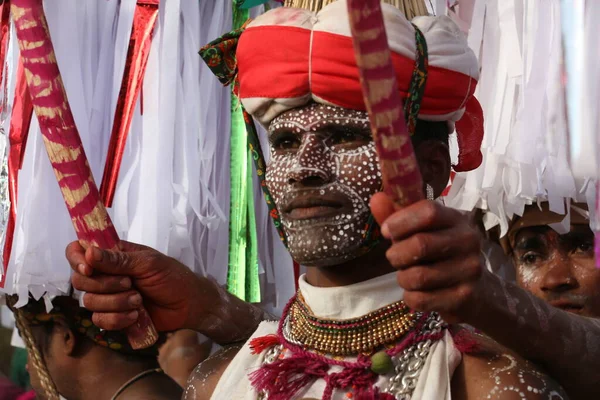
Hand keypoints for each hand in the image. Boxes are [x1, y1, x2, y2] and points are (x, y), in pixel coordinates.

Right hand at [66, 241, 217, 331]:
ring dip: (115, 303)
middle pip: (80, 280)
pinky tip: (135, 315)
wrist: (188, 305)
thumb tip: (89, 252)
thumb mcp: (149, 263)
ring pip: (89, 302)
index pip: (79, 251)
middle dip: (104, 285)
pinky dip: (117, 319)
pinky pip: (100, 320)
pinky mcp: (114, 317)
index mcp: (113, 255)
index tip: (88, 268)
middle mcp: (106, 275)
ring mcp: (109, 297)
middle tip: (129, 283)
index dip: (77, 259)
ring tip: (138, 300)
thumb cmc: (172, 277)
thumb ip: (118, 260)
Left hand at [370, 192, 485, 322]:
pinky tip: (418, 293)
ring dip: (403, 278)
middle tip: (395, 259)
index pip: (428, 211)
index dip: (401, 221)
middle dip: (396, 255)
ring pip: (418, 276)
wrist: (478, 290)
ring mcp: (470, 269)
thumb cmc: (440, 254)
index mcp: (456, 218)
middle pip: (420, 244)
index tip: (386, 231)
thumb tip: (376, 199)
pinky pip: (421, 299)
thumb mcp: (421, 231)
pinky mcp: (464, 296)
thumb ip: (397, 215)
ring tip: (408, 276)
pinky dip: (410, 298)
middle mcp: (468, 241)